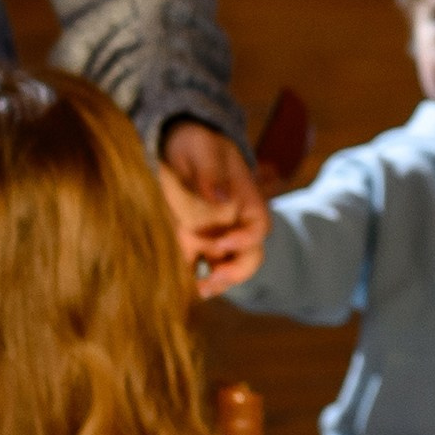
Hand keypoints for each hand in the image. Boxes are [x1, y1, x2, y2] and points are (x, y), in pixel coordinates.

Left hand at [160, 119, 270, 298]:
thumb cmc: (196, 143)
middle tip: (214, 280)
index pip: (259, 228)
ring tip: (198, 291)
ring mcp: (213, 234)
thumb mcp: (203, 149)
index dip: (246, 240)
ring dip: (215, 281)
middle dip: (235, 272)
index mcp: (247, 202)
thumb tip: (221, 198)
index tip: (223, 241)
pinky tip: (176, 284)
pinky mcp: (189, 240)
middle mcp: (234, 223)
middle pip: (248, 256)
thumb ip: (212, 172)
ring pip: (224, 266)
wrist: (175, 144)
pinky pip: (194, 264)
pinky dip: (188, 276)